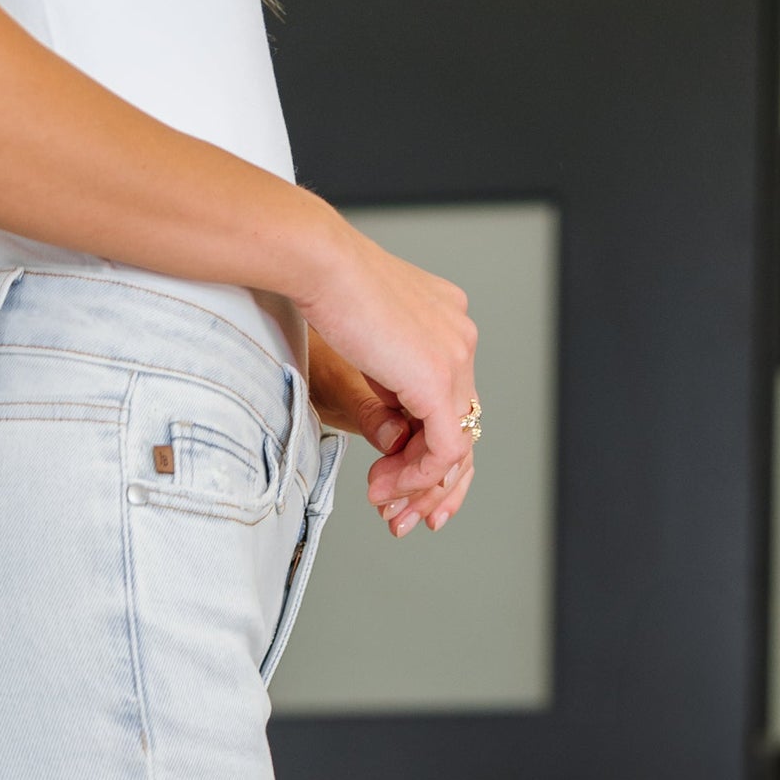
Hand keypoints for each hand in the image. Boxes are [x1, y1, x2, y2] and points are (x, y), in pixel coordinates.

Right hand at [298, 216, 478, 538]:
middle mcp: (460, 336)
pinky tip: (389, 486)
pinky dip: (418, 475)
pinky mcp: (439, 376)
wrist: (319, 264)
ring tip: (383, 503)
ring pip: (455, 443)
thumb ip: (387, 398)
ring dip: (417, 483)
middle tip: (400, 515)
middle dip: (429, 482)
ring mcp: (456, 354)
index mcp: (445, 322)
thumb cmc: (325, 294)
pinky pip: (445, 447)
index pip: (450, 402)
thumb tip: (398, 443)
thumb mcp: (363, 357)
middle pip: (460, 428)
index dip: (427, 452)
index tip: (396, 485)